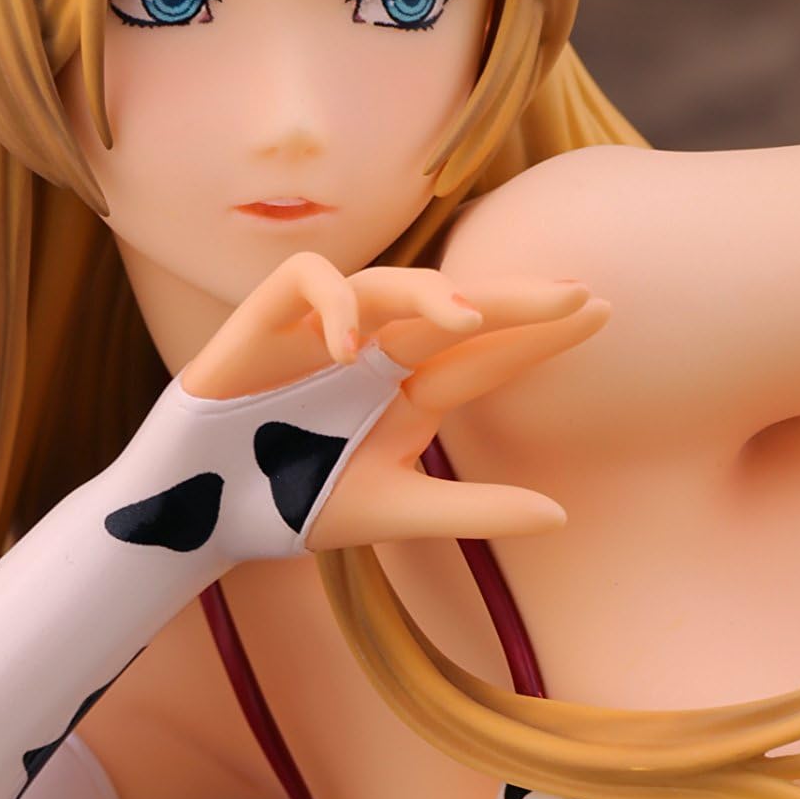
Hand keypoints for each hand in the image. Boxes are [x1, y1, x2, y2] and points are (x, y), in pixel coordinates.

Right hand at [179, 249, 609, 548]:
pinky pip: (306, 280)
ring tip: (465, 316)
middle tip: (573, 293)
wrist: (200, 518)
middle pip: (450, 308)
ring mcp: (321, 331)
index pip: (484, 354)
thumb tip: (562, 515)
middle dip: (510, 299)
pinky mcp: (265, 320)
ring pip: (385, 282)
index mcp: (406, 391)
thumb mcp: (392, 509)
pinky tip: (347, 346)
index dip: (538, 333)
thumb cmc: (290, 504)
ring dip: (426, 292)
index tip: (600, 311)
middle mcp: (373, 351)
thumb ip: (471, 509)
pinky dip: (329, 303)